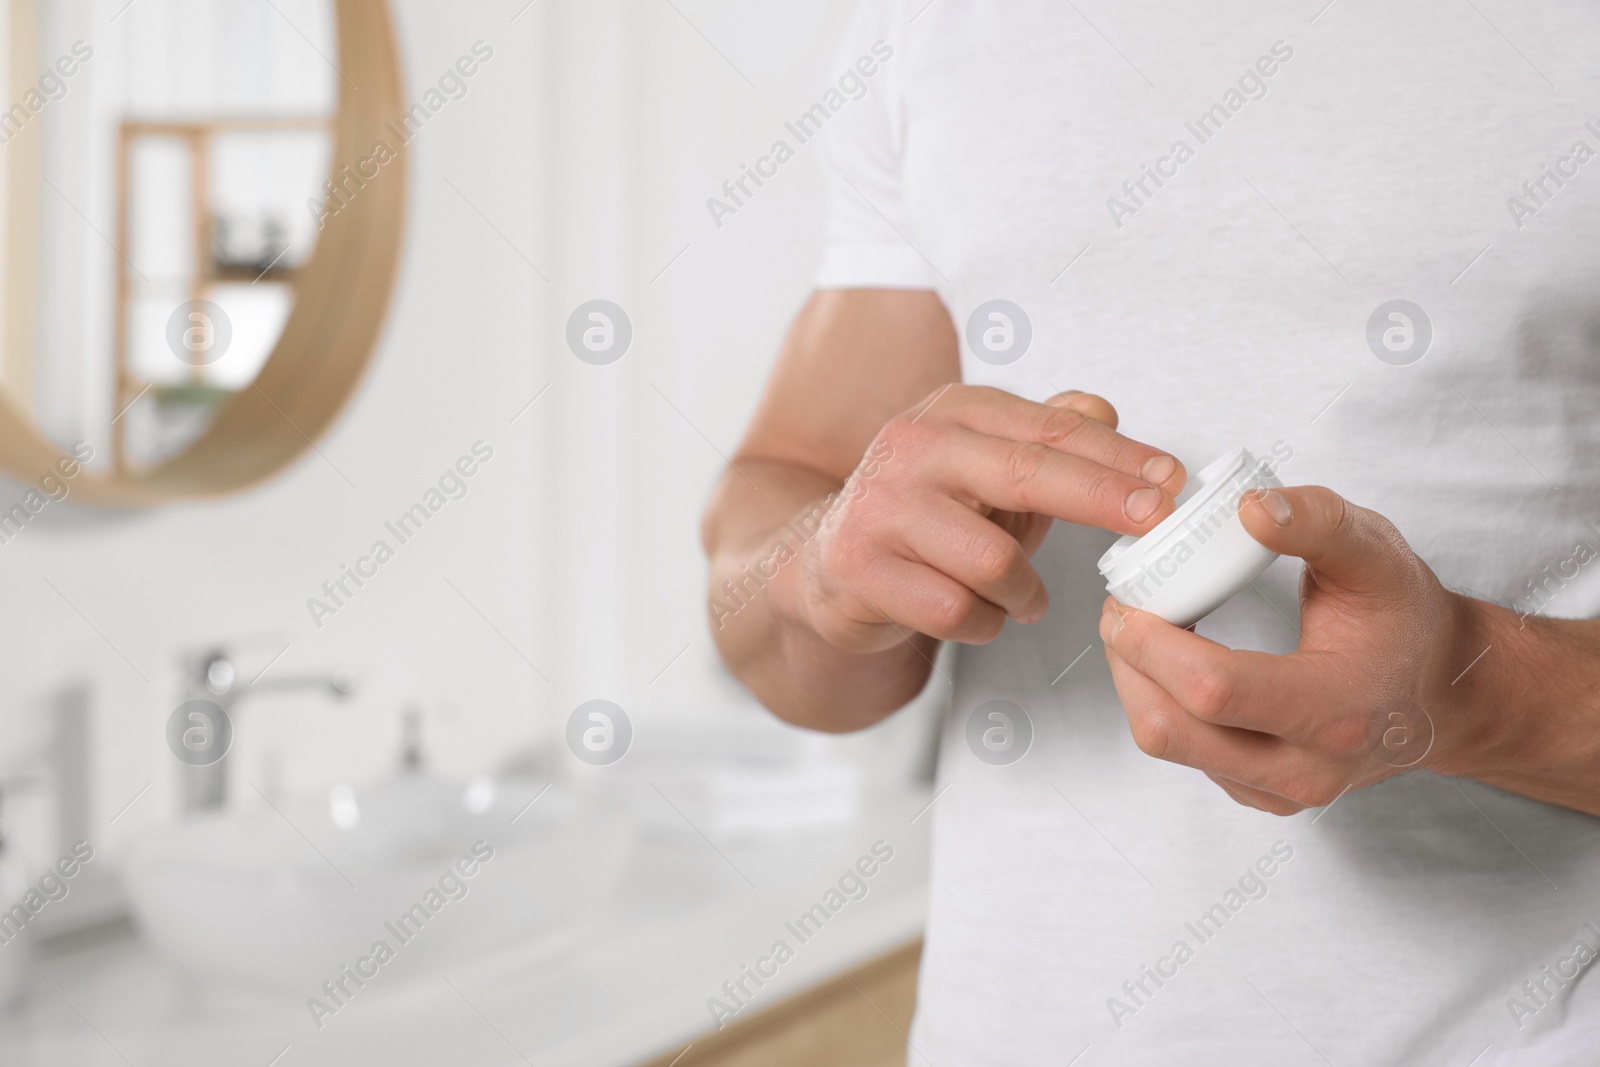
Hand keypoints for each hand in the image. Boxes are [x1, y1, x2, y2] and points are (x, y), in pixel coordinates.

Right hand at [788, 385, 1187, 653]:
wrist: (826, 566)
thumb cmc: (929, 517)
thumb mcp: (990, 469)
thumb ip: (1048, 438)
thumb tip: (1105, 409)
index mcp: (952, 412)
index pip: (1048, 429)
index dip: (1117, 456)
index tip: (1172, 480)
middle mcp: (911, 447)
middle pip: (1026, 473)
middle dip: (1101, 500)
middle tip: (1156, 524)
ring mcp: (880, 507)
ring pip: (993, 561)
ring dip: (1025, 592)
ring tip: (1023, 599)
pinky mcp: (859, 567)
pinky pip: (956, 611)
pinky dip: (983, 623)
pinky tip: (977, 616)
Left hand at [1100, 485, 1486, 814]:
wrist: (1443, 692)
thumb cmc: (1407, 619)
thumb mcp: (1377, 554)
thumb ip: (1317, 522)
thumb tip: (1248, 509)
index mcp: (1336, 712)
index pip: (1213, 690)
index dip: (1153, 643)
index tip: (1129, 597)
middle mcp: (1306, 769)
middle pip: (1171, 727)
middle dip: (1129, 661)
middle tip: (1122, 607)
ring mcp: (1280, 791)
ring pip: (1167, 743)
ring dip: (1136, 682)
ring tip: (1142, 627)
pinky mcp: (1259, 793)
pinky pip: (1184, 752)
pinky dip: (1161, 702)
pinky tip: (1172, 661)